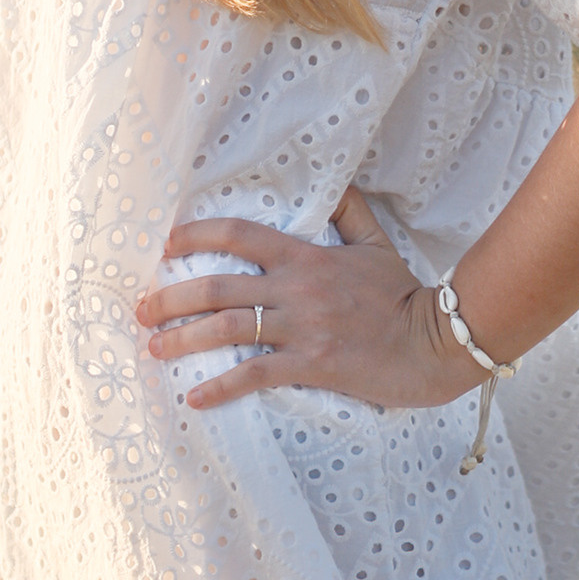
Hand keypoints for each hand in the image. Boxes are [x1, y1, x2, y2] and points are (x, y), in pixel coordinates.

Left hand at [135, 187, 481, 412]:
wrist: (435, 342)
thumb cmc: (404, 295)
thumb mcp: (376, 244)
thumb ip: (350, 211)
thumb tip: (334, 183)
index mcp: (306, 256)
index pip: (238, 235)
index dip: (196, 237)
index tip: (166, 247)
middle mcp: (296, 288)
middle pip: (217, 287)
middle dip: (171, 297)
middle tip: (142, 309)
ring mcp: (302, 327)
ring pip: (227, 329)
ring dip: (183, 339)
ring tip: (154, 348)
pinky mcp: (312, 365)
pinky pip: (255, 375)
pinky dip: (220, 387)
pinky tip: (195, 396)